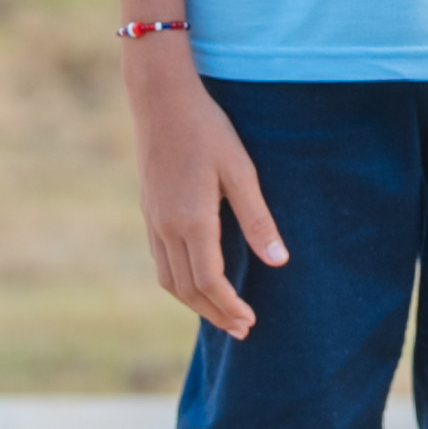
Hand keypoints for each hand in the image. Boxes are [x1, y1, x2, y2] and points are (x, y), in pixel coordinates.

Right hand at [125, 45, 286, 337]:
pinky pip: (160, 260)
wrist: (161, 99)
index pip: (209, 281)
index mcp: (192, 220)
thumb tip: (279, 261)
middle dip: (214, 314)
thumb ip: (258, 219)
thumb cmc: (208, 130)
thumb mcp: (241, 171)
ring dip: (195, 303)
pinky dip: (179, 282)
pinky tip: (196, 280)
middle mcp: (166, 227)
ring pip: (169, 279)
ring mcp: (152, 220)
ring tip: (220, 314)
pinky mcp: (148, 210)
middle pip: (186, 289)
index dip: (230, 306)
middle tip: (241, 329)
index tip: (250, 321)